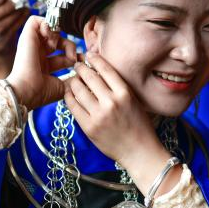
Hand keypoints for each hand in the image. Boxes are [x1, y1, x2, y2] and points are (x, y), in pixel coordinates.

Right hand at [6, 17, 76, 109]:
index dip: (74, 56)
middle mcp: (38, 55)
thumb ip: (74, 80)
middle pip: (59, 42)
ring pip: (49, 31)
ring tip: (59, 46)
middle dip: (70, 46)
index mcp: (45, 67)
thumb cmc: (41, 92)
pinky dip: (45, 23)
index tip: (80, 61)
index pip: (63, 57)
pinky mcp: (26, 36)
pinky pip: (34, 20)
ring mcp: (32, 45)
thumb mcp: (63, 87)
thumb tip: (86, 74)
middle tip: (73, 57)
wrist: (26, 90)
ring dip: (58, 35)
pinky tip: (50, 35)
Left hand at [63, 53, 160, 167]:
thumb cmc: (139, 126)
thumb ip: (119, 88)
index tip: (89, 55)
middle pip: (89, 77)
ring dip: (73, 81)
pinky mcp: (89, 127)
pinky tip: (69, 94)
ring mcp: (98, 115)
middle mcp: (111, 102)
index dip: (95, 59)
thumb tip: (100, 73)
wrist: (139, 152)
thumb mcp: (134, 101)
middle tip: (77, 65)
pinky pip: (73, 107)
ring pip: (78, 90)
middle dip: (80, 68)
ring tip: (72, 79)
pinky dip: (69, 97)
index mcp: (125, 93)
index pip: (105, 69)